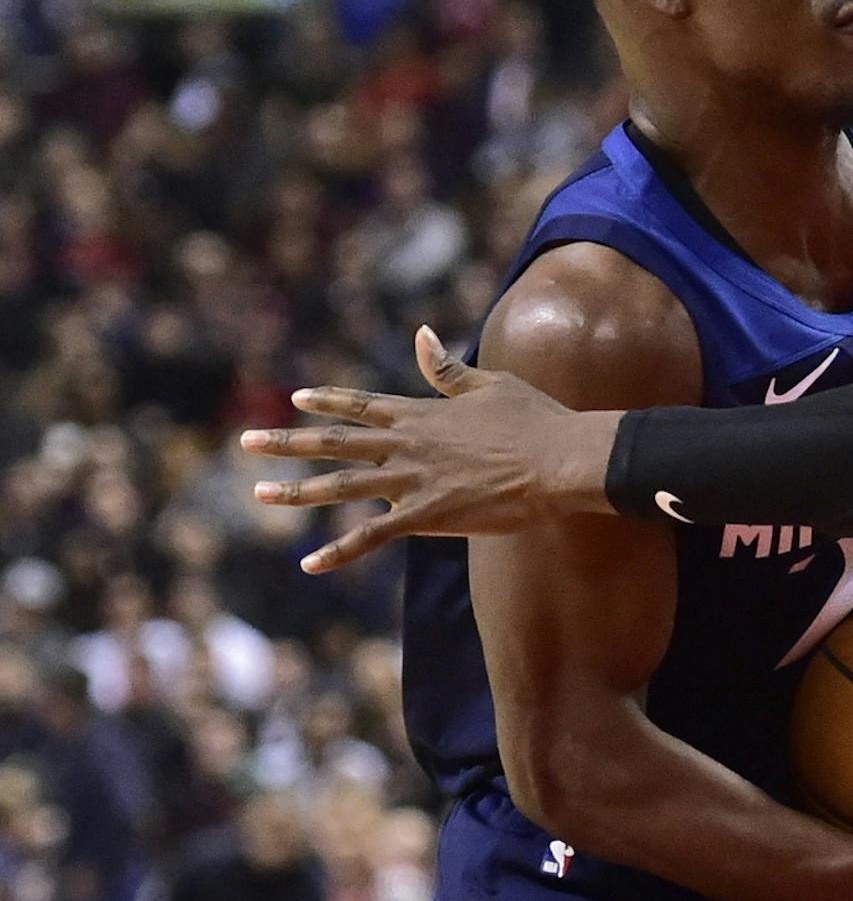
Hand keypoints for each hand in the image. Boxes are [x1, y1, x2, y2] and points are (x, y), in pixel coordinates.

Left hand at [242, 328, 619, 570]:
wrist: (557, 460)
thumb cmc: (534, 421)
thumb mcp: (490, 385)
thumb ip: (448, 369)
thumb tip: (423, 335)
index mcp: (420, 413)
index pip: (361, 405)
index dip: (327, 402)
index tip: (296, 398)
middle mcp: (405, 444)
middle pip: (335, 442)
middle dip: (287, 441)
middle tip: (247, 441)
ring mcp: (411, 481)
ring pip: (340, 486)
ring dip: (297, 491)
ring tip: (260, 493)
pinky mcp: (425, 515)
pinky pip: (371, 537)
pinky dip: (338, 551)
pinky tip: (310, 564)